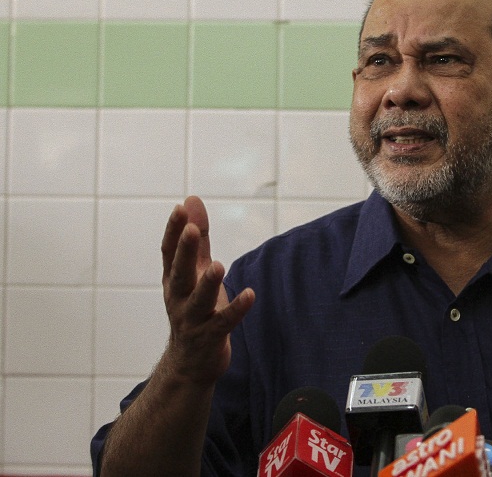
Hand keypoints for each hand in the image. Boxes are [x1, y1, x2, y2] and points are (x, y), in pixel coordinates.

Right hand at [160, 196, 253, 384]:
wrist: (190, 364)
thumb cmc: (194, 310)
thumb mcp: (193, 273)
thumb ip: (196, 239)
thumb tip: (191, 200)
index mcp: (173, 281)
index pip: (169, 253)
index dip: (173, 232)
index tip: (179, 209)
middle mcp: (178, 299)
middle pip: (179, 273)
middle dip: (184, 250)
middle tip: (190, 228)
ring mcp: (192, 320)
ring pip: (198, 300)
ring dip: (207, 283)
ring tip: (218, 265)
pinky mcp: (210, 338)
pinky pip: (224, 323)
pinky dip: (236, 309)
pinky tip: (250, 295)